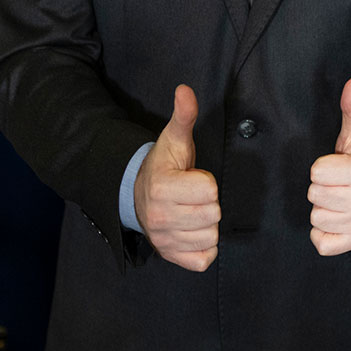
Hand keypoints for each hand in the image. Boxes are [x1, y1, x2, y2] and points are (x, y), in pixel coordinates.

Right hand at [133, 84, 220, 270]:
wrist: (138, 195)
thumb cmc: (164, 165)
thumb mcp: (174, 138)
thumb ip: (184, 115)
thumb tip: (185, 90)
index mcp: (162, 187)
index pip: (209, 189)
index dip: (207, 181)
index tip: (193, 178)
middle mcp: (159, 217)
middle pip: (212, 215)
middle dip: (209, 203)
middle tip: (193, 196)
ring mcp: (163, 240)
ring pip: (210, 237)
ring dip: (207, 225)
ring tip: (192, 212)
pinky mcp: (170, 256)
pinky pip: (203, 259)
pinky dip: (204, 248)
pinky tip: (194, 231)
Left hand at [308, 76, 350, 255]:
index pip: (316, 172)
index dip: (323, 168)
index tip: (337, 167)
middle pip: (314, 195)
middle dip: (323, 188)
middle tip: (339, 184)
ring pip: (316, 218)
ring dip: (324, 210)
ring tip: (340, 200)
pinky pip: (320, 241)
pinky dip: (324, 233)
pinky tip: (337, 219)